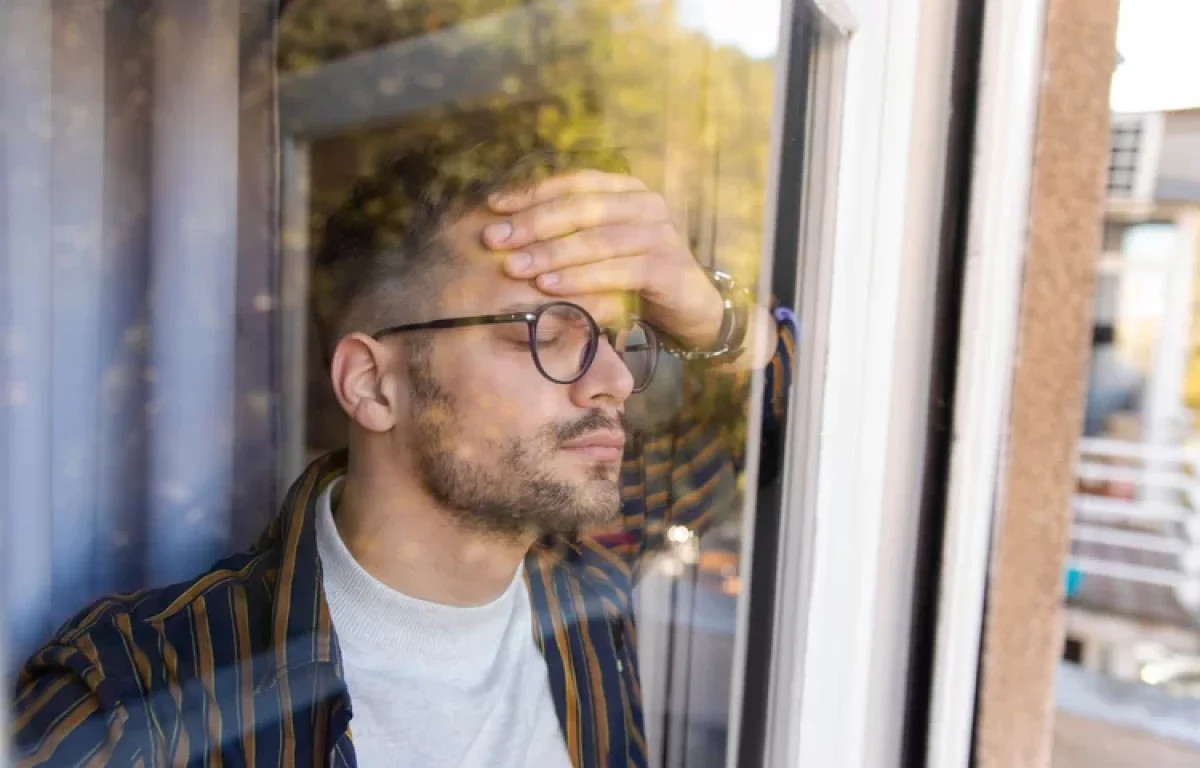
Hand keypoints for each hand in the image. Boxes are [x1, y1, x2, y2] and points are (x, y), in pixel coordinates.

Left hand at [481, 170, 724, 349]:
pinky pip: (618, 271)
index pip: (574, 181)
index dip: (531, 192)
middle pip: (582, 206)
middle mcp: (646, 204)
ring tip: (515, 267)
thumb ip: (567, 232)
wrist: (690, 309)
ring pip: (598, 238)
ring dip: (551, 253)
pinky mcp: (669, 268)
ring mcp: (661, 234)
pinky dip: (580, 279)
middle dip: (533, 222)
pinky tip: (550, 287)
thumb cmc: (633, 278)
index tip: (492, 207)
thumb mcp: (599, 249)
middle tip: (495, 239)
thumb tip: (506, 226)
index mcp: (627, 189)